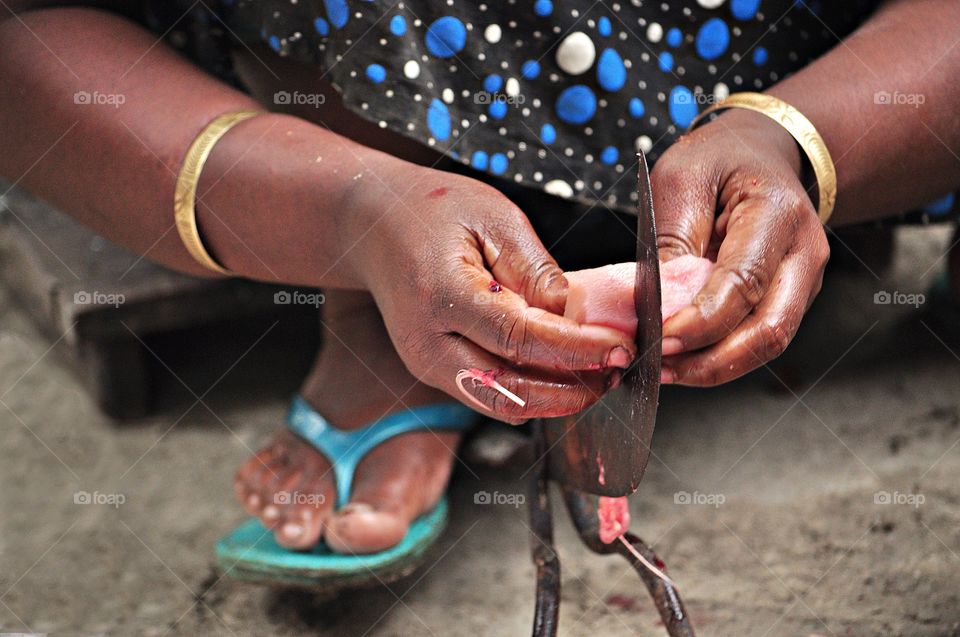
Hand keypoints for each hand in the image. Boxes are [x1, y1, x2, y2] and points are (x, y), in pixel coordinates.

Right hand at [344, 166, 635, 423]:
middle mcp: (426, 342)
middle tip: (618, 370)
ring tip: (599, 374)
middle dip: (572, 390)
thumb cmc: (431, 211)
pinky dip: (532, 391)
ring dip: (555, 398)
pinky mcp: (433, 372)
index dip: (576, 350)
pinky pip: (490, 394)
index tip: (620, 348)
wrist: (374, 226)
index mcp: (441, 294)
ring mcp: (425, 364)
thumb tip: (578, 319)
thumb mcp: (494, 218)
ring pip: (501, 403)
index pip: (519, 338)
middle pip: (508, 390)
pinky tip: (564, 373)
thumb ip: (537, 271)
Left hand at [652, 108, 830, 385]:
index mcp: (778, 214)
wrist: (759, 154)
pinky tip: (682, 360)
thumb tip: (655, 305)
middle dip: (711, 361)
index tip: (660, 340)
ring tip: (664, 372)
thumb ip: (671, 239)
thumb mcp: (681, 178)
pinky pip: (755, 338)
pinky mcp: (787, 299)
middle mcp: (803, 253)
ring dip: (713, 368)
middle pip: (769, 329)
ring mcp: (801, 282)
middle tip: (659, 369)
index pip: (744, 282)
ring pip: (766, 344)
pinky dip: (719, 356)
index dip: (702, 321)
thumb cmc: (718, 160)